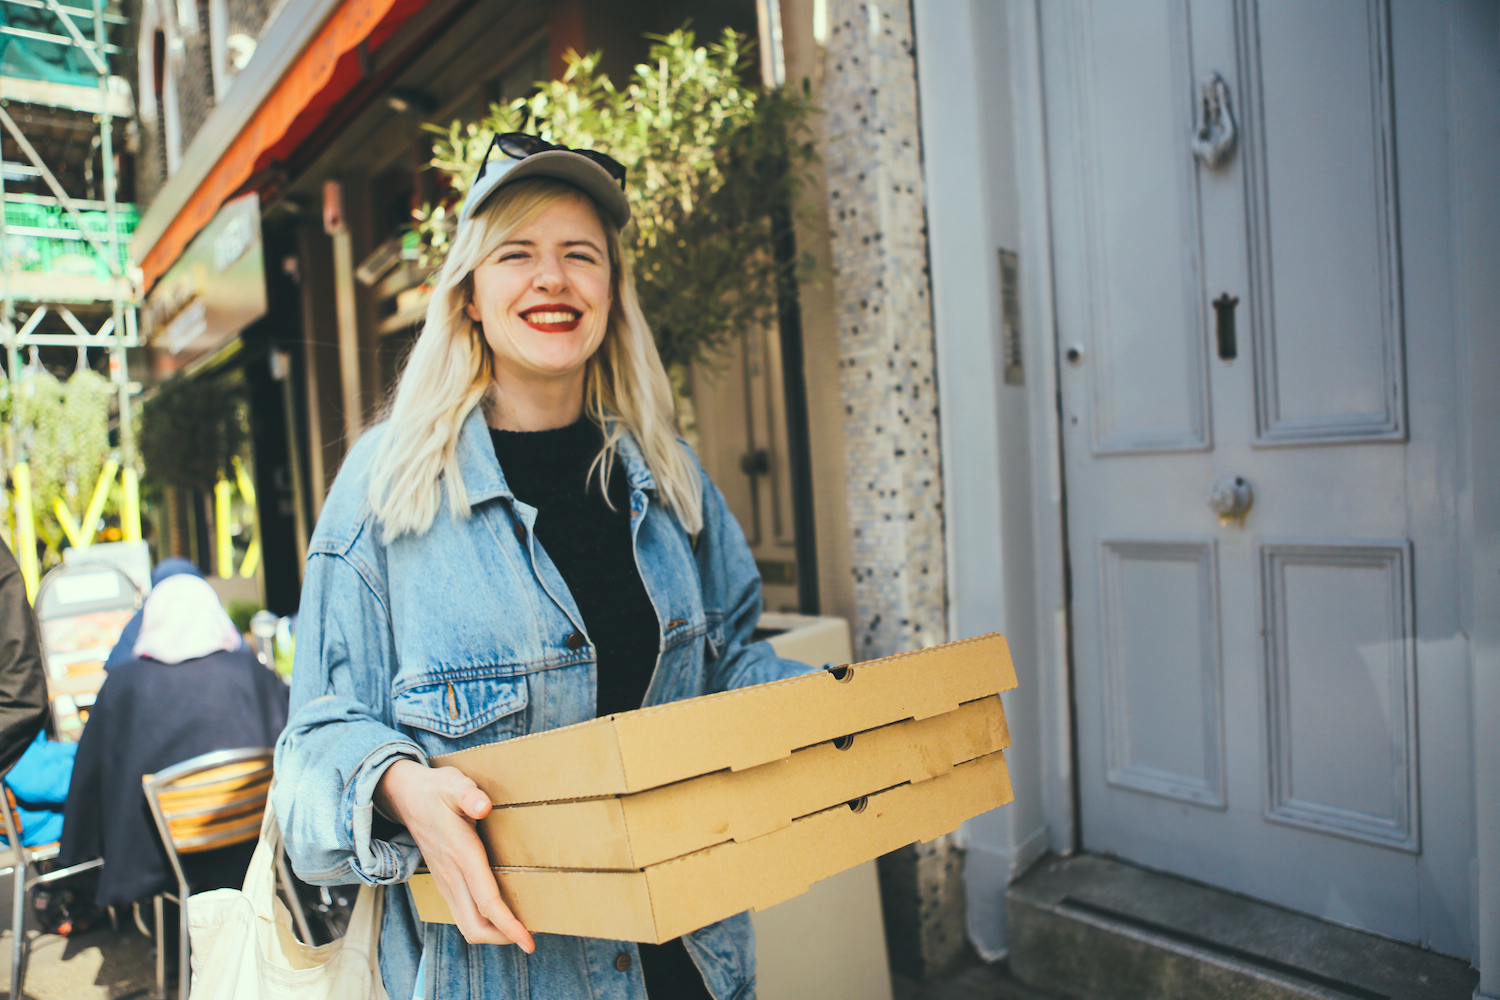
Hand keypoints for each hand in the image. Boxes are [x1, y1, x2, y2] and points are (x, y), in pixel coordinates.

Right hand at [374, 759, 534, 950]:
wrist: (406, 798)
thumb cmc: (436, 791)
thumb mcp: (453, 784)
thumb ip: (468, 794)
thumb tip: (483, 805)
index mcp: (461, 854)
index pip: (486, 901)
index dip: (508, 925)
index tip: (529, 939)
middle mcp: (452, 875)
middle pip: (476, 926)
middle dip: (504, 937)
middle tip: (532, 935)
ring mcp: (446, 882)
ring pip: (467, 925)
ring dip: (494, 934)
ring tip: (521, 929)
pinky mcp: (444, 882)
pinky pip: (463, 915)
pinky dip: (484, 923)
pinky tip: (501, 915)